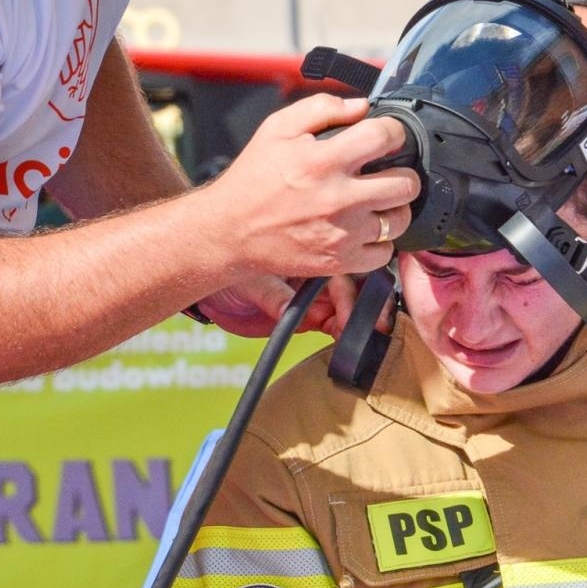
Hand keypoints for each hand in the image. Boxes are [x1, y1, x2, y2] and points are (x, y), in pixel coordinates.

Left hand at [190, 272, 396, 339]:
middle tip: (375, 324)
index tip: (353, 308)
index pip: (341, 263)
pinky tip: (347, 339)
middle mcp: (315, 268)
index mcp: (306, 248)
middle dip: (367, 303)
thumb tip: (287, 308)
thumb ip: (271, 294)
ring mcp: (315, 292)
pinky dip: (344, 332)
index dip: (350, 287)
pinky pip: (335, 323)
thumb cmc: (227, 271)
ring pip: (350, 303)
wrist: (211, 289)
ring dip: (359, 319)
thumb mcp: (248, 281)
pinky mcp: (310, 316)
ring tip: (361, 334)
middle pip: (354, 282)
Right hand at [194, 94, 416, 279]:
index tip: (388, 136)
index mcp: (324, 160)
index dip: (394, 132)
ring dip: (395, 208)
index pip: (385, 137)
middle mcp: (339, 198)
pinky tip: (364, 230)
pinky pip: (384, 253)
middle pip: (406, 184)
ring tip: (379, 201)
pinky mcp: (340, 261)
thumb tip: (360, 106)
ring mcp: (342, 234)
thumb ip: (321, 108)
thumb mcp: (277, 128)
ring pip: (400, 220)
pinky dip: (380, 242)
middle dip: (404, 172)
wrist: (230, 231)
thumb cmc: (253, 179)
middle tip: (389, 172)